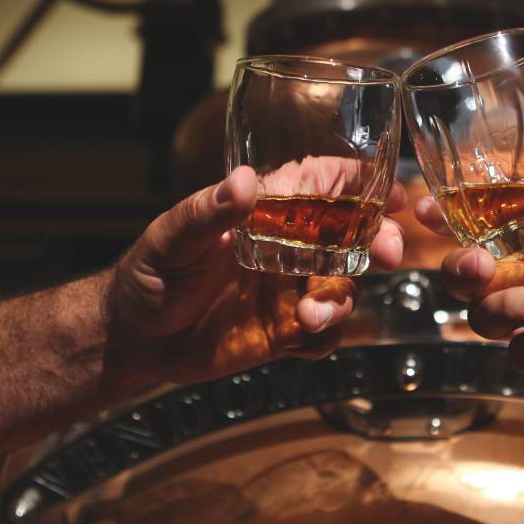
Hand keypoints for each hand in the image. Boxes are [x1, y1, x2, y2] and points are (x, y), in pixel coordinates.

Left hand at [108, 165, 404, 384]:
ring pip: (345, 287)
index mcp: (265, 212)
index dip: (364, 184)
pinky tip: (300, 339)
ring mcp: (290, 291)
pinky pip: (327, 334)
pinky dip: (324, 337)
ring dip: (340, 301)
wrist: (132, 342)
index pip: (325, 184)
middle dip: (378, 242)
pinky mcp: (286, 332)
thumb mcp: (172, 238)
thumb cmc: (147, 276)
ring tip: (308, 317)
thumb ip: (209, 211)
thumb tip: (245, 181)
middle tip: (386, 253)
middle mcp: (288, 248)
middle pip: (353, 235)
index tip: (391, 193)